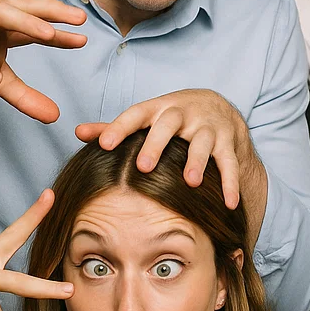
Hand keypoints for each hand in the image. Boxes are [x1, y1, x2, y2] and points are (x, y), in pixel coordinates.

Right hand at [0, 0, 87, 122]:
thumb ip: (26, 96)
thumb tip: (56, 116)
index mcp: (2, 26)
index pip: (37, 23)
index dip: (61, 29)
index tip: (85, 36)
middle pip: (24, 7)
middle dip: (51, 11)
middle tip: (78, 19)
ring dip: (25, 23)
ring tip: (48, 35)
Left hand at [75, 90, 258, 209]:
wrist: (218, 107)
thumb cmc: (172, 118)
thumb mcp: (147, 118)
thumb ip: (114, 127)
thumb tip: (78, 132)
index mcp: (158, 108)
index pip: (135, 114)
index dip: (118, 127)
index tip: (103, 144)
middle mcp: (183, 113)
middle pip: (168, 124)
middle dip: (156, 144)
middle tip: (144, 166)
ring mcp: (207, 126)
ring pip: (202, 142)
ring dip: (197, 162)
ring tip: (192, 182)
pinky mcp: (228, 141)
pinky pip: (230, 162)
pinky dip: (231, 183)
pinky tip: (229, 203)